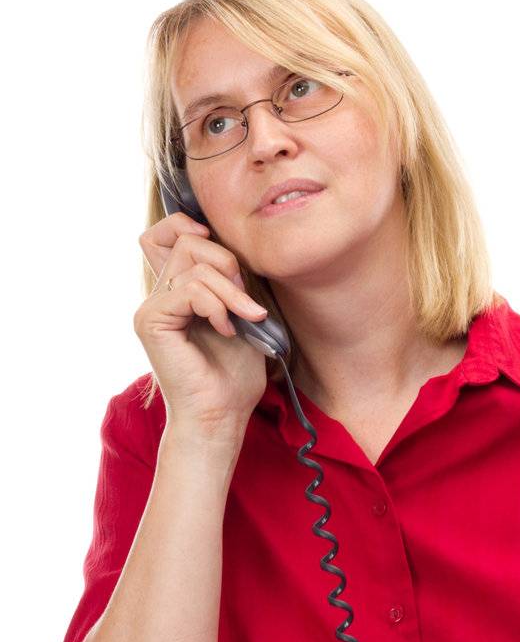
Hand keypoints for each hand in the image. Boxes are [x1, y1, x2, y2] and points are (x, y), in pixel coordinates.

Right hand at [135, 211, 273, 439]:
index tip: (227, 258)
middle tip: (245, 302)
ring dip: (231, 291)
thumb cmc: (235, 375)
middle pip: (187, 241)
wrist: (222, 414)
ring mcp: (151, 306)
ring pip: (192, 264)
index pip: (163, 234)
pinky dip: (218, 306)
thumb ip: (231, 282)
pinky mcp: (151, 320)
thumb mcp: (241, 315)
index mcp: (177, 291)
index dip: (189, 227)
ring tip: (244, 320)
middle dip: (227, 263)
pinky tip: (227, 331)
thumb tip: (233, 249)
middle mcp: (159, 294)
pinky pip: (189, 289)